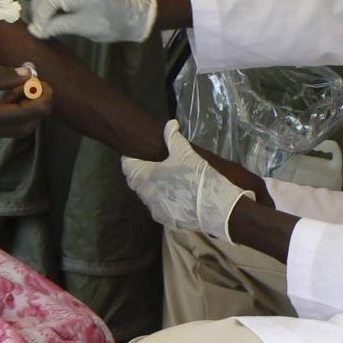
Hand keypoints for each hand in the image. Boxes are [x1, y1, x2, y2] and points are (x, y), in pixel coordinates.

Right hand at [0, 61, 50, 138]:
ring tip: (23, 82)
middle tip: (36, 81)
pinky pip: (5, 122)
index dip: (42, 99)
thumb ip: (1, 75)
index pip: (28, 116)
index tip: (42, 80)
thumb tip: (28, 74)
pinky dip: (14, 107)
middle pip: (27, 125)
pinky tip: (10, 89)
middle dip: (37, 103)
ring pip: (17, 125)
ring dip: (26, 105)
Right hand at [28, 0, 156, 42]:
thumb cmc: (110, 23)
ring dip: (43, 2)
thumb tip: (35, 31)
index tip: (38, 31)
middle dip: (38, 6)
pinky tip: (53, 14)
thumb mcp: (83, 28)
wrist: (132, 15)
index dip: (40, 15)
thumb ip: (58, 26)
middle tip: (37, 25)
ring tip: (43, 21)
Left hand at [121, 120, 254, 240]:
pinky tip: (174, 194)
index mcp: (147, 176)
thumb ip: (173, 137)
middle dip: (139, 172)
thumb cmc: (198, 177)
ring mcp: (155, 209)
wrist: (216, 207)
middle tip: (153, 164)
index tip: (139, 154)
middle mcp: (146, 195)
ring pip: (145, 195)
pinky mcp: (165, 219)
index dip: (130, 158)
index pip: (127, 167)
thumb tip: (170, 123)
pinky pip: (156, 206)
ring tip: (165, 178)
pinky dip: (161, 199)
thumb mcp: (186, 152)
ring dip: (150, 186)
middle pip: (134, 181)